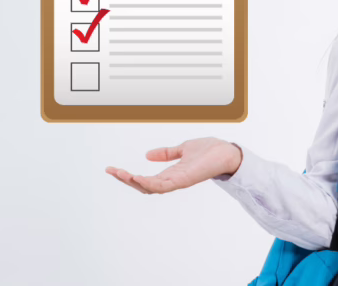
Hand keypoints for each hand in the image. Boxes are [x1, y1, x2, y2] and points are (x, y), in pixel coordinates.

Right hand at [105, 137, 242, 193]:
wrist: (227, 152)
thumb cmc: (210, 151)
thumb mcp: (183, 149)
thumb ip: (167, 153)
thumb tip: (148, 155)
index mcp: (171, 173)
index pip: (145, 179)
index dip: (128, 176)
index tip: (112, 169)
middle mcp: (173, 180)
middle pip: (144, 186)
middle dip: (125, 180)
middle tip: (110, 171)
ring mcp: (178, 182)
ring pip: (150, 187)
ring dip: (133, 181)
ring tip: (119, 173)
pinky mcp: (184, 180)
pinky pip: (163, 186)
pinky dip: (148, 183)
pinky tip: (136, 177)